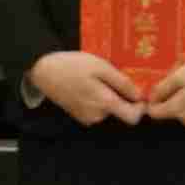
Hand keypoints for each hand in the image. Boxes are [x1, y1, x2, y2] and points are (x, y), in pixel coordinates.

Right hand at [26, 48, 148, 125]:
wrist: (43, 70)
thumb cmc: (73, 65)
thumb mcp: (101, 67)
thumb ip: (122, 83)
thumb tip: (139, 96)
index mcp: (104, 104)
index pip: (132, 118)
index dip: (140, 107)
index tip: (139, 92)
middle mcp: (97, 116)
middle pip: (120, 111)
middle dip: (121, 96)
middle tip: (114, 76)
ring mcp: (86, 117)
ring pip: (107, 108)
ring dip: (108, 95)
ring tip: (98, 77)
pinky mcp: (78, 115)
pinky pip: (96, 108)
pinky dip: (97, 97)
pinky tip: (89, 83)